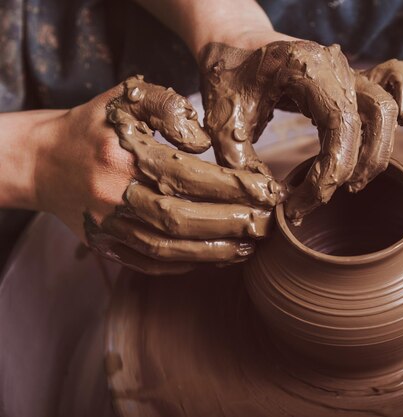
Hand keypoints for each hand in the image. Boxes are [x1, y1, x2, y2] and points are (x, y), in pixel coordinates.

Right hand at [36, 76, 285, 273]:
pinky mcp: (106, 245)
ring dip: (213, 252)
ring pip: (167, 249)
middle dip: (230, 224)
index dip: (231, 187)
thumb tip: (203, 143)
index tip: (265, 190)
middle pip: (182, 219)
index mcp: (123, 156)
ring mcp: (108, 226)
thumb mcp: (128, 98)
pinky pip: (148, 263)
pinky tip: (214, 258)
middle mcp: (114, 196)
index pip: (189, 176)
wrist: (42, 160)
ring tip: (250, 248)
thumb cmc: (95, 126)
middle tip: (267, 225)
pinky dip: (184, 265)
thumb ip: (169, 108)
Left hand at [198, 40, 402, 222]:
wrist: (234, 41)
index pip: (340, 128)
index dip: (326, 175)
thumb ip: (240, 160)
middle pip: (376, 117)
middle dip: (357, 167)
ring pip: (387, 106)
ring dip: (380, 149)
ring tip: (354, 183)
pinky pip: (394, 80)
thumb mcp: (223, 118)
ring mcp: (347, 70)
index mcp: (308, 69)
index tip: (297, 203)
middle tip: (324, 197)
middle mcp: (337, 67)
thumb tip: (270, 199)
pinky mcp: (350, 79)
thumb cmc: (228, 74)